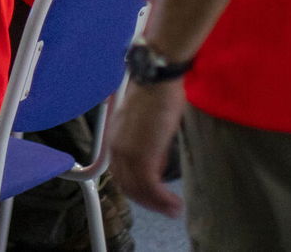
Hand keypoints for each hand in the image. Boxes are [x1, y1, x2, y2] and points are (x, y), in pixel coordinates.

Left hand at [107, 79, 185, 217]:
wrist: (156, 80)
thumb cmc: (156, 95)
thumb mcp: (147, 124)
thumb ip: (146, 145)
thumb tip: (155, 163)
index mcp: (115, 141)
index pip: (122, 175)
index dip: (138, 190)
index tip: (154, 197)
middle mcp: (117, 149)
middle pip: (128, 186)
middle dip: (148, 202)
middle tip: (166, 209)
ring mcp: (128, 153)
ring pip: (140, 190)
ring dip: (158, 204)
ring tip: (174, 210)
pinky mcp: (142, 155)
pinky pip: (151, 186)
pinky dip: (163, 199)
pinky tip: (175, 203)